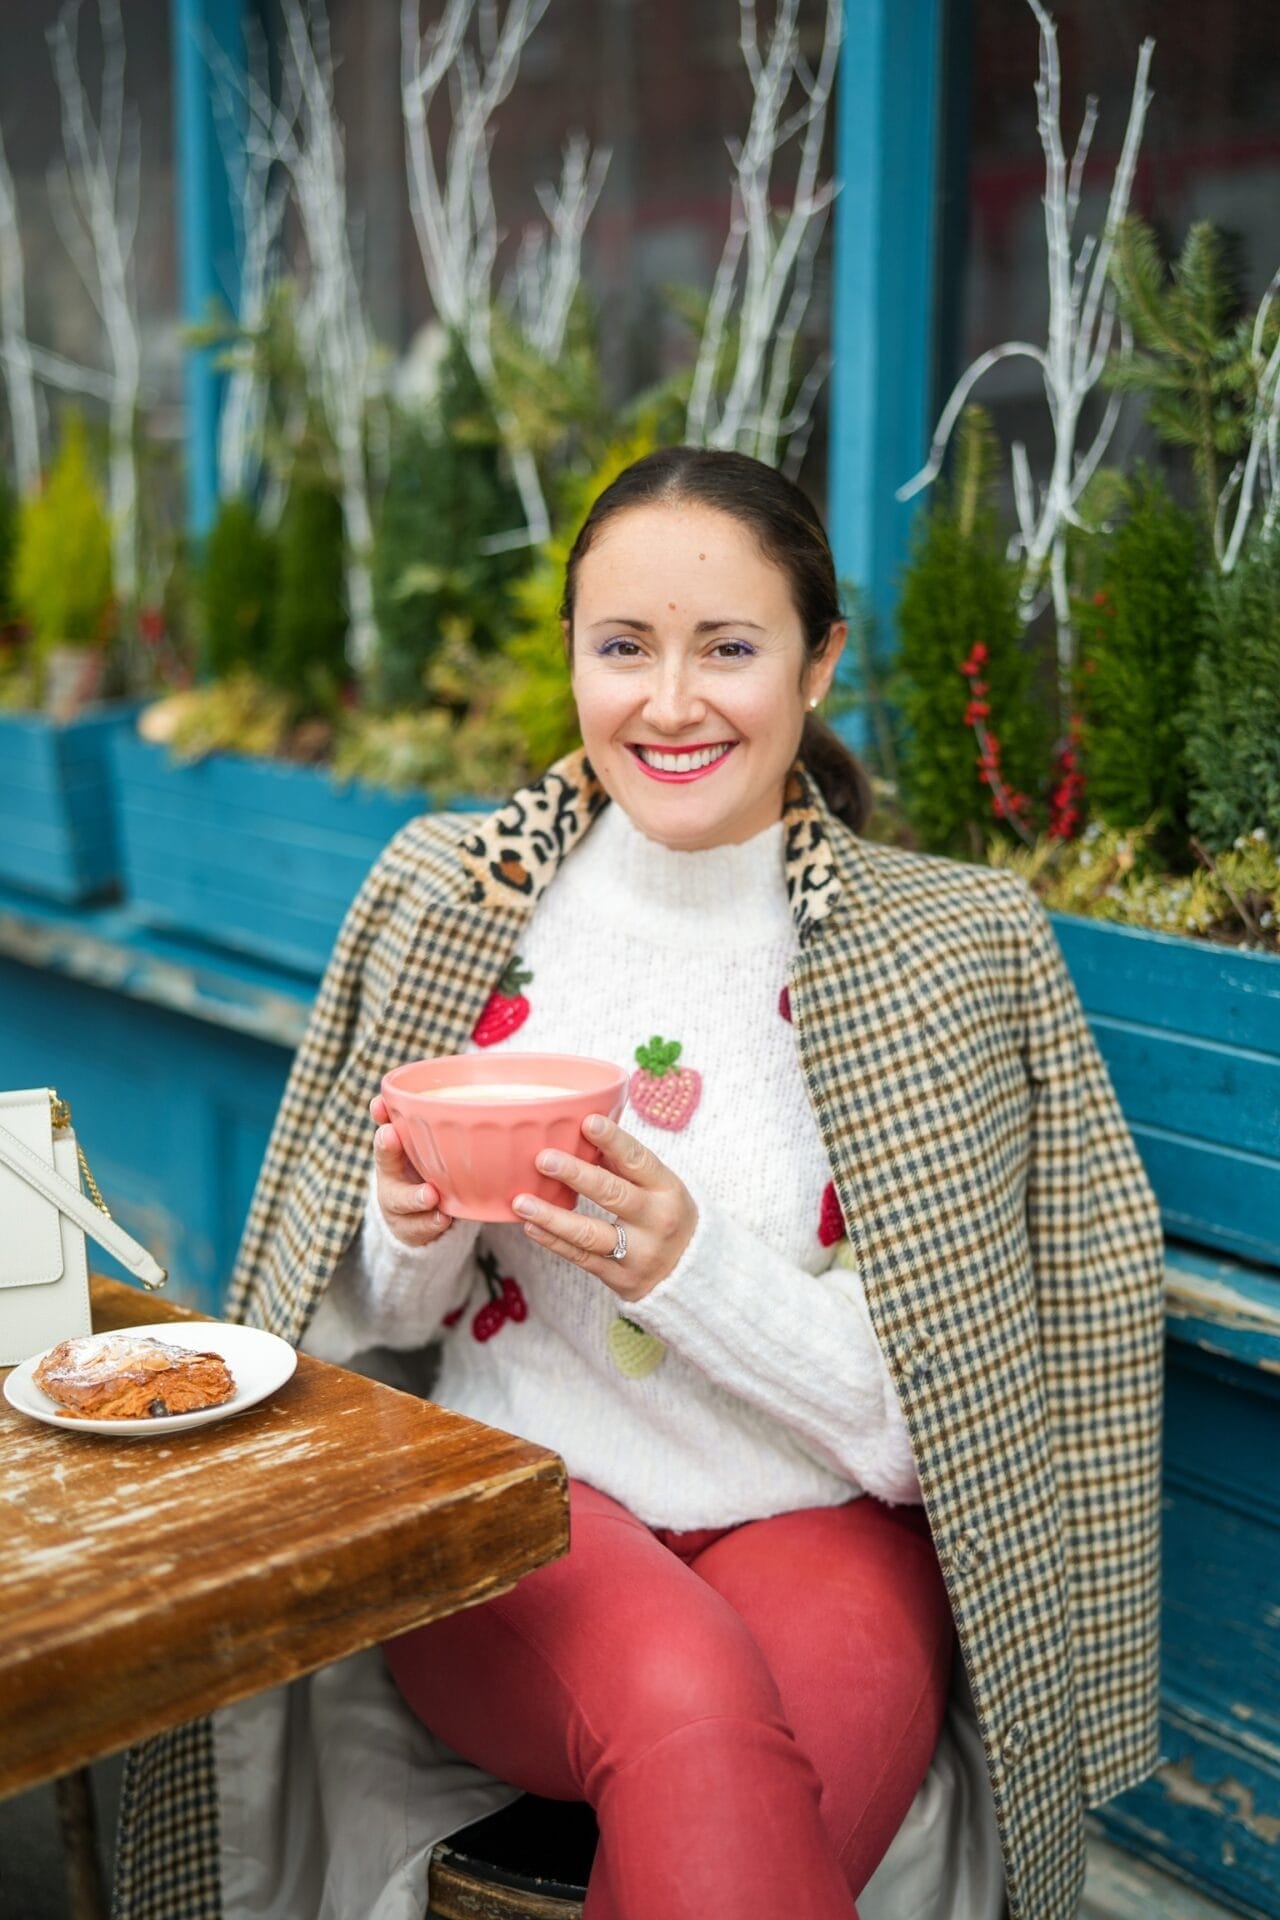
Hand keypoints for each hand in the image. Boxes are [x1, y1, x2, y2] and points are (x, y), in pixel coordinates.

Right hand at [369, 1094, 455, 1249]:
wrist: (415, 1219)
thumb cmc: (424, 1171)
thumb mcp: (423, 1149)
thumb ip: (428, 1124)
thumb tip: (447, 1085)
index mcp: (394, 1154)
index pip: (385, 1134)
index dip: (383, 1118)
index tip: (381, 1111)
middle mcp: (390, 1178)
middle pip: (384, 1164)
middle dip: (387, 1149)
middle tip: (391, 1135)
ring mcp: (399, 1206)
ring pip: (402, 1202)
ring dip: (415, 1196)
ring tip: (430, 1194)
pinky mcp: (413, 1230)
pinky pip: (421, 1228)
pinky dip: (432, 1223)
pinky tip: (444, 1218)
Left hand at [511, 1114, 696, 1303]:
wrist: (692, 1274)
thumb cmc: (665, 1215)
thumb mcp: (659, 1187)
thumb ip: (623, 1163)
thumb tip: (581, 1130)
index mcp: (667, 1189)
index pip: (638, 1160)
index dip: (614, 1141)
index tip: (588, 1122)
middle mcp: (656, 1220)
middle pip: (613, 1194)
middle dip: (576, 1175)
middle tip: (543, 1159)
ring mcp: (639, 1252)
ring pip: (590, 1233)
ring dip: (552, 1216)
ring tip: (522, 1202)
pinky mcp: (620, 1277)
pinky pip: (581, 1258)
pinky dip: (553, 1242)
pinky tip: (531, 1226)